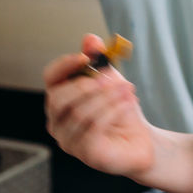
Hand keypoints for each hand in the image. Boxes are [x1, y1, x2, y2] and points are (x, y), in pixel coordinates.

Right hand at [44, 33, 154, 178]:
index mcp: (60, 98)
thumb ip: (99, 60)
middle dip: (86, 85)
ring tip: (127, 89)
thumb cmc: (121, 111)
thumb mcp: (112, 80)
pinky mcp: (86, 153)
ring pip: (79, 114)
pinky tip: (127, 103)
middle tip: (110, 78)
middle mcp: (58, 121)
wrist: (141, 140)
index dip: (65, 65)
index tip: (86, 56)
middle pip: (58, 99)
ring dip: (106, 98)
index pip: (51, 77)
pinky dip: (112, 111)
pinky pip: (94, 128)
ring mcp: (69, 140)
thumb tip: (90, 39)